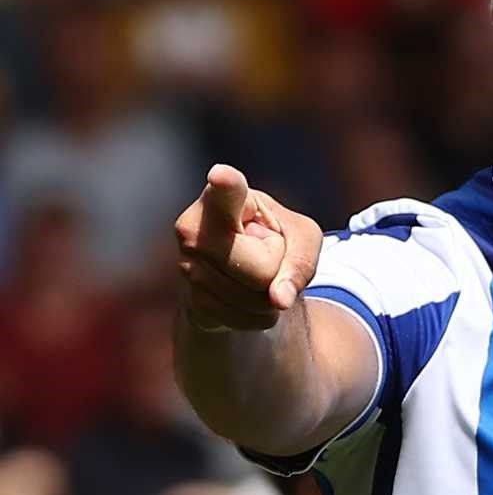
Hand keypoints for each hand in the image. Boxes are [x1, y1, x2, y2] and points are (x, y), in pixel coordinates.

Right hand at [174, 164, 322, 331]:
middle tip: (262, 254)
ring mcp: (187, 266)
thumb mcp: (303, 239)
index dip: (227, 185)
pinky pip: (244, 319)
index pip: (227, 192)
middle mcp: (194, 227)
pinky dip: (257, 315)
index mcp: (224, 197)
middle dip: (277, 271)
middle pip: (262, 270)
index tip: (222, 175)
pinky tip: (244, 298)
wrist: (240, 274)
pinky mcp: (189, 299)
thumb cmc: (276, 240)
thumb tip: (278, 299)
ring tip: (252, 275)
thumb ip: (302, 261)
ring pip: (255, 299)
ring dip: (268, 297)